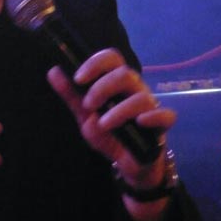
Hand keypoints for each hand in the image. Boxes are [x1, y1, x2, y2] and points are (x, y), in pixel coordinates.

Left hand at [47, 48, 176, 191]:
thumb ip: (71, 94)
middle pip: (125, 74)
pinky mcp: (160, 126)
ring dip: (119, 110)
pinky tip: (140, 123)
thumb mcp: (85, 115)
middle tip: (88, 105)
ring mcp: (149, 106)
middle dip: (102, 87)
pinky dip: (154, 117)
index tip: (78, 78)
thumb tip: (54, 70)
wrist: (126, 162)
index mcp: (116, 82)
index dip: (95, 63)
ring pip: (141, 97)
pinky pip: (166, 116)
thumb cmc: (108, 132)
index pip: (112, 58)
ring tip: (103, 124)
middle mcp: (135, 89)